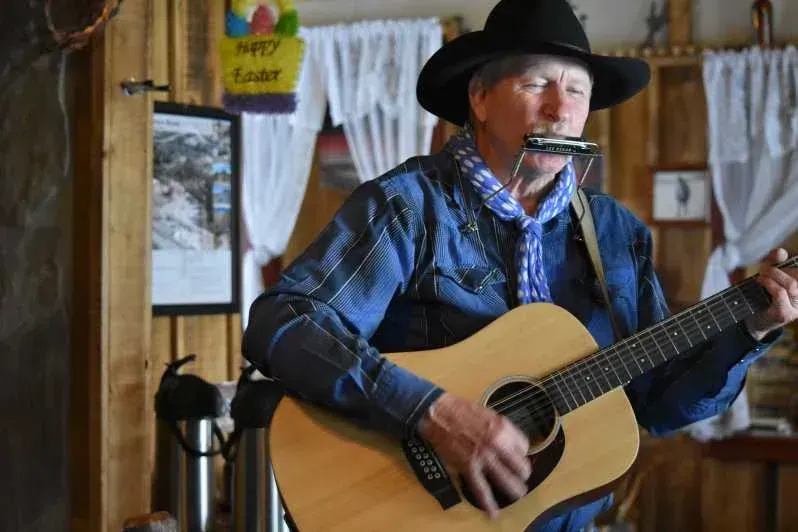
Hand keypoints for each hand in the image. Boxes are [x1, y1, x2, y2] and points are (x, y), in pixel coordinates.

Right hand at [417, 393, 530, 518]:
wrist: (439, 413)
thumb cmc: (461, 411)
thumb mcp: (489, 414)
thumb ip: (502, 430)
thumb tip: (510, 443)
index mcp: (503, 429)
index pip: (524, 447)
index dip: (520, 452)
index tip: (516, 454)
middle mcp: (498, 444)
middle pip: (522, 467)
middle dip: (522, 473)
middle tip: (519, 475)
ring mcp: (484, 458)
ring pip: (509, 481)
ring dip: (515, 490)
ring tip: (517, 493)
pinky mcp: (469, 468)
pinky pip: (482, 490)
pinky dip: (488, 504)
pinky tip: (493, 513)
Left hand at [744, 248, 797, 340]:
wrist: (751, 320)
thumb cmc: (762, 296)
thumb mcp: (769, 276)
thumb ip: (775, 263)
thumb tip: (780, 251)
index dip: (795, 263)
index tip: (781, 255)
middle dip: (779, 269)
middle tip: (764, 269)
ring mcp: (797, 308)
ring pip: (792, 285)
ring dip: (774, 275)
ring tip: (761, 276)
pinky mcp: (786, 314)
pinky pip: (781, 293)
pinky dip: (769, 284)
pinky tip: (761, 282)